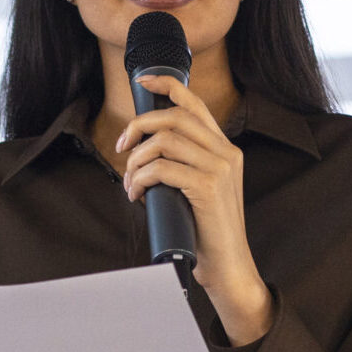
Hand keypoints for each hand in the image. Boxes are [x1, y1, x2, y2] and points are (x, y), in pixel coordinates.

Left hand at [117, 75, 273, 344]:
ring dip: (136, 159)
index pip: (195, 104)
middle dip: (139, 127)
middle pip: (174, 117)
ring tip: (130, 181)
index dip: (167, 85)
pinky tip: (136, 194)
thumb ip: (184, 167)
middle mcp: (227, 153)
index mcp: (226, 150)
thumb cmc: (207, 234)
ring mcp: (220, 169)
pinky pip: (162, 168)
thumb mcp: (198, 192)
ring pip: (165, 140)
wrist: (229, 268)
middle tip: (122, 148)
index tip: (143, 82)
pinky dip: (140, 178)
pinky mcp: (207, 187)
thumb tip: (145, 151)